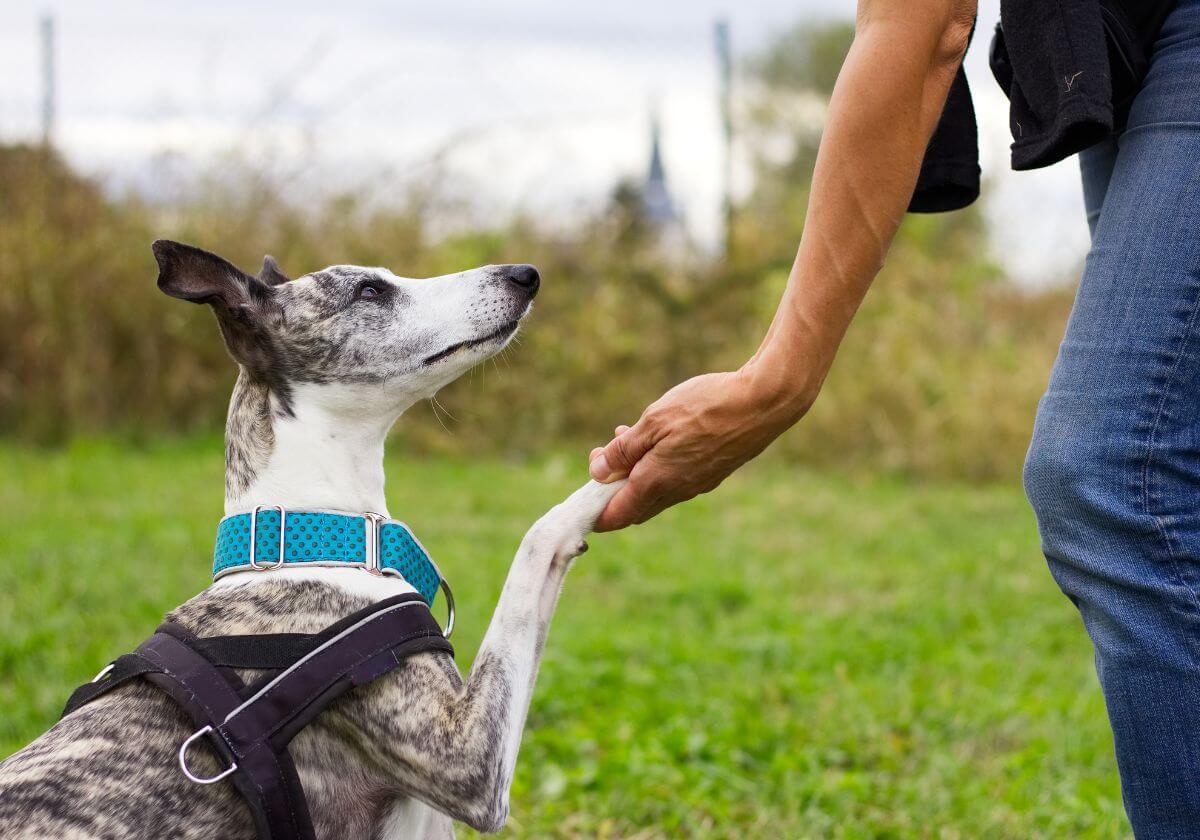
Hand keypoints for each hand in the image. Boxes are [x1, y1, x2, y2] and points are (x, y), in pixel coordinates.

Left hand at [587, 367, 805, 530]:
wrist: (763, 403)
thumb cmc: (706, 407)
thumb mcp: (654, 421)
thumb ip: (623, 450)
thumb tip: (597, 472)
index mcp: (657, 481)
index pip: (617, 515)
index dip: (596, 514)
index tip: (582, 504)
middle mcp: (677, 491)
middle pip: (635, 506)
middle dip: (612, 488)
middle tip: (602, 456)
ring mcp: (697, 484)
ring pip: (655, 491)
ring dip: (635, 472)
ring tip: (626, 435)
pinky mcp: (712, 473)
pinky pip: (675, 480)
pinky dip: (657, 467)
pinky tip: (658, 438)